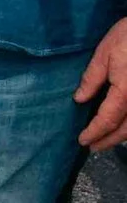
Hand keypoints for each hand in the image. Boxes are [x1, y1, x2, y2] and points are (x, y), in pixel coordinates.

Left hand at [74, 16, 126, 150]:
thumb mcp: (105, 54)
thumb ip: (92, 79)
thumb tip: (79, 100)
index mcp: (126, 92)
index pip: (108, 120)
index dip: (94, 132)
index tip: (82, 140)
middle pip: (125, 129)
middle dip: (108, 141)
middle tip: (93, 148)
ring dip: (122, 136)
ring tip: (107, 140)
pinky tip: (123, 126)